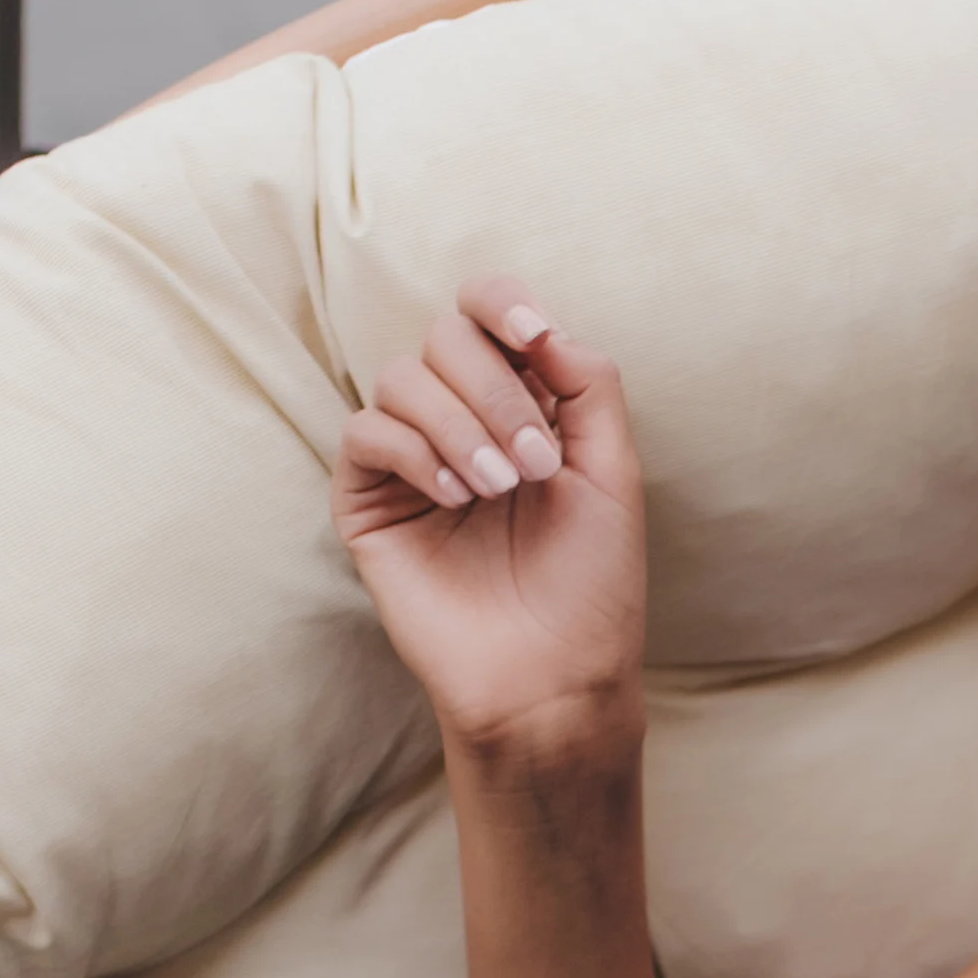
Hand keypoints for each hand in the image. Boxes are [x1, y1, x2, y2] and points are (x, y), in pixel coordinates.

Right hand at [335, 282, 642, 768]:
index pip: (484, 312)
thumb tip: (539, 326)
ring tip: (501, 490)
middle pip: (445, 337)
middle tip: (536, 466)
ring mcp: (409, 459)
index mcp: (519, 403)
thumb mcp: (613, 470)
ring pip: (402, 378)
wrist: (552, 675)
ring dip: (461, 425)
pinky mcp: (366, 502)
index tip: (535, 337)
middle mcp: (459, 420)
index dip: (501, 303)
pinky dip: (414, 452)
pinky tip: (456, 500)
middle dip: (495, 390)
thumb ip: (587, 383)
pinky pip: (365, 433)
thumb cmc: (590, 583)